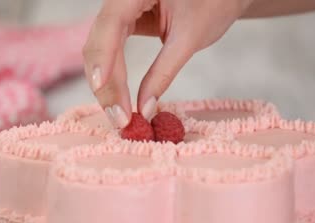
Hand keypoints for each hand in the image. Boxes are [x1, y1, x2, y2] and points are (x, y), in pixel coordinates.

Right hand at [82, 0, 252, 127]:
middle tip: (119, 119)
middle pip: (99, 41)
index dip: (104, 59)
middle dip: (106, 83)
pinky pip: (110, 49)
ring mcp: (120, 8)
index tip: (104, 91)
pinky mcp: (125, 21)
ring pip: (100, 49)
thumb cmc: (215, 3)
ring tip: (119, 116)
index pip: (111, 23)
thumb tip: (144, 109)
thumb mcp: (190, 38)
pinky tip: (119, 99)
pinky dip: (114, 75)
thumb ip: (164, 72)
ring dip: (107, 84)